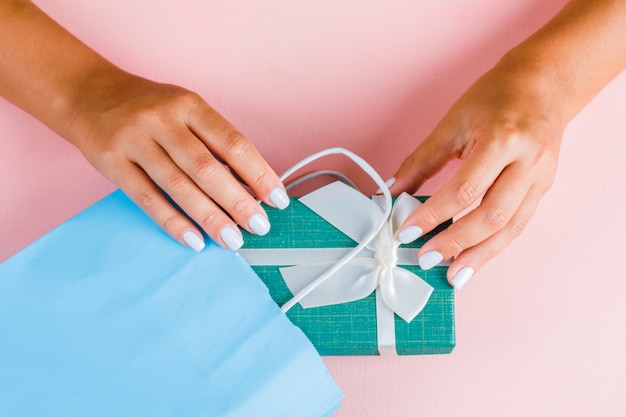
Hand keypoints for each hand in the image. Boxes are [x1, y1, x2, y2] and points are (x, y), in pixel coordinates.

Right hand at [67, 71, 288, 250]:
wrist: (87, 93)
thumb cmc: (147, 106)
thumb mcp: (184, 110)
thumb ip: (212, 141)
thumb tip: (249, 184)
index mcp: (189, 104)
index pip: (233, 143)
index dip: (259, 173)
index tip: (278, 198)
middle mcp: (162, 120)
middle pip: (208, 168)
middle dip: (239, 201)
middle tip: (259, 225)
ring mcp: (134, 141)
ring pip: (179, 186)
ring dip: (210, 217)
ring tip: (232, 239)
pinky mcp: (112, 162)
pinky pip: (147, 198)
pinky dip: (173, 222)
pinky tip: (194, 239)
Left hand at [389, 58, 563, 288]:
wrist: (544, 83)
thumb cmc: (496, 97)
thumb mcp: (452, 123)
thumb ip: (422, 160)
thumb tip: (392, 190)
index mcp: (502, 140)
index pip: (463, 190)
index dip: (433, 215)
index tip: (407, 232)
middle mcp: (527, 162)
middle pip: (491, 215)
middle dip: (456, 242)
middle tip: (426, 258)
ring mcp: (541, 177)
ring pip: (511, 227)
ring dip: (480, 255)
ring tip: (454, 275)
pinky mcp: (545, 188)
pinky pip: (519, 224)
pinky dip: (495, 245)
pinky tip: (475, 258)